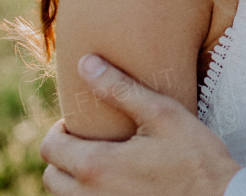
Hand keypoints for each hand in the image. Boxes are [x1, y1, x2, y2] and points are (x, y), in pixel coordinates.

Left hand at [40, 55, 240, 195]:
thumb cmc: (195, 156)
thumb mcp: (161, 114)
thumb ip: (120, 89)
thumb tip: (86, 63)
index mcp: (96, 166)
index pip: (50, 148)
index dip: (60, 130)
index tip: (82, 123)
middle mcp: (91, 195)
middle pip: (51, 177)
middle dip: (64, 155)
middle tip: (91, 140)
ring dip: (74, 178)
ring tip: (103, 160)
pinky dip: (91, 194)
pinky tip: (117, 182)